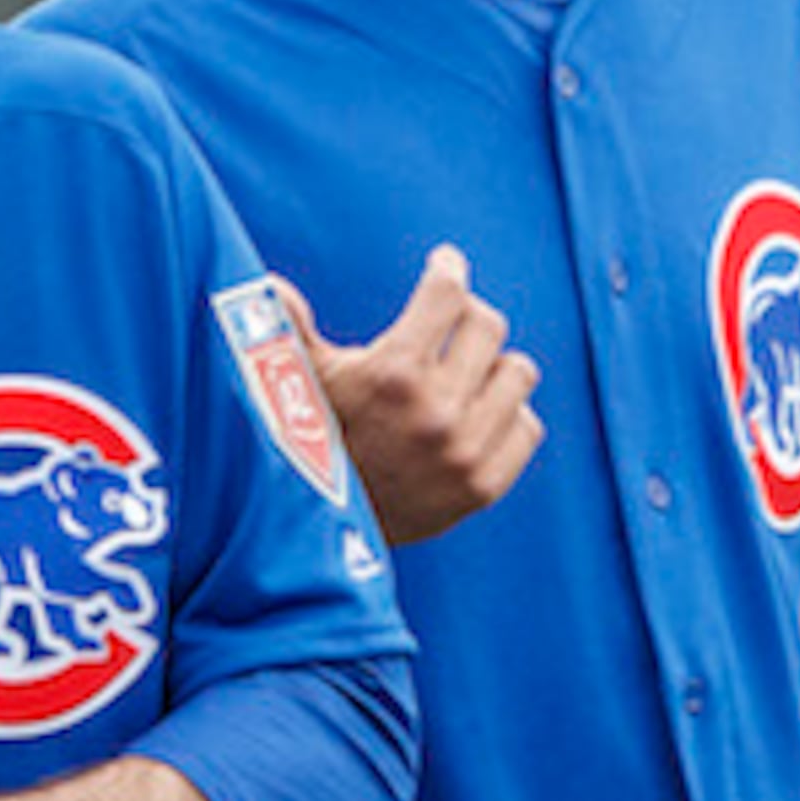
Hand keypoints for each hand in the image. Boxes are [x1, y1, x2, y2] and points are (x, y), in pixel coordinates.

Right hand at [298, 247, 540, 545]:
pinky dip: (508, 417)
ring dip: (493, 367)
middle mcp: (437, 411)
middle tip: (450, 324)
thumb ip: (288, 328)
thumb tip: (271, 287)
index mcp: (394, 373)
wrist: (319, 536)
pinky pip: (527, 426)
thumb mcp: (297, 381)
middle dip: (466, 318)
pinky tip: (479, 416)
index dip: (446, 269)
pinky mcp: (485, 486)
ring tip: (466, 375)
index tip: (445, 264)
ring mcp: (466, 451)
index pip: (447, 294)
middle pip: (489, 325)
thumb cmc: (307, 440)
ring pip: (518, 373)